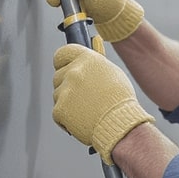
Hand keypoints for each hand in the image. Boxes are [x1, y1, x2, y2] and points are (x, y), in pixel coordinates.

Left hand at [51, 44, 152, 163]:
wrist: (120, 124)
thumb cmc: (120, 100)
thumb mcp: (112, 73)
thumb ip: (95, 65)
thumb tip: (88, 59)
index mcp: (86, 59)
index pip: (62, 54)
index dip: (63, 63)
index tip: (64, 68)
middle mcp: (73, 72)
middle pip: (58, 76)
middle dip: (66, 85)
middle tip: (81, 96)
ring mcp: (65, 90)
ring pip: (58, 95)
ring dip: (67, 102)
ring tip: (87, 110)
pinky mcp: (59, 109)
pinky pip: (57, 112)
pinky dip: (66, 118)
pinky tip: (82, 119)